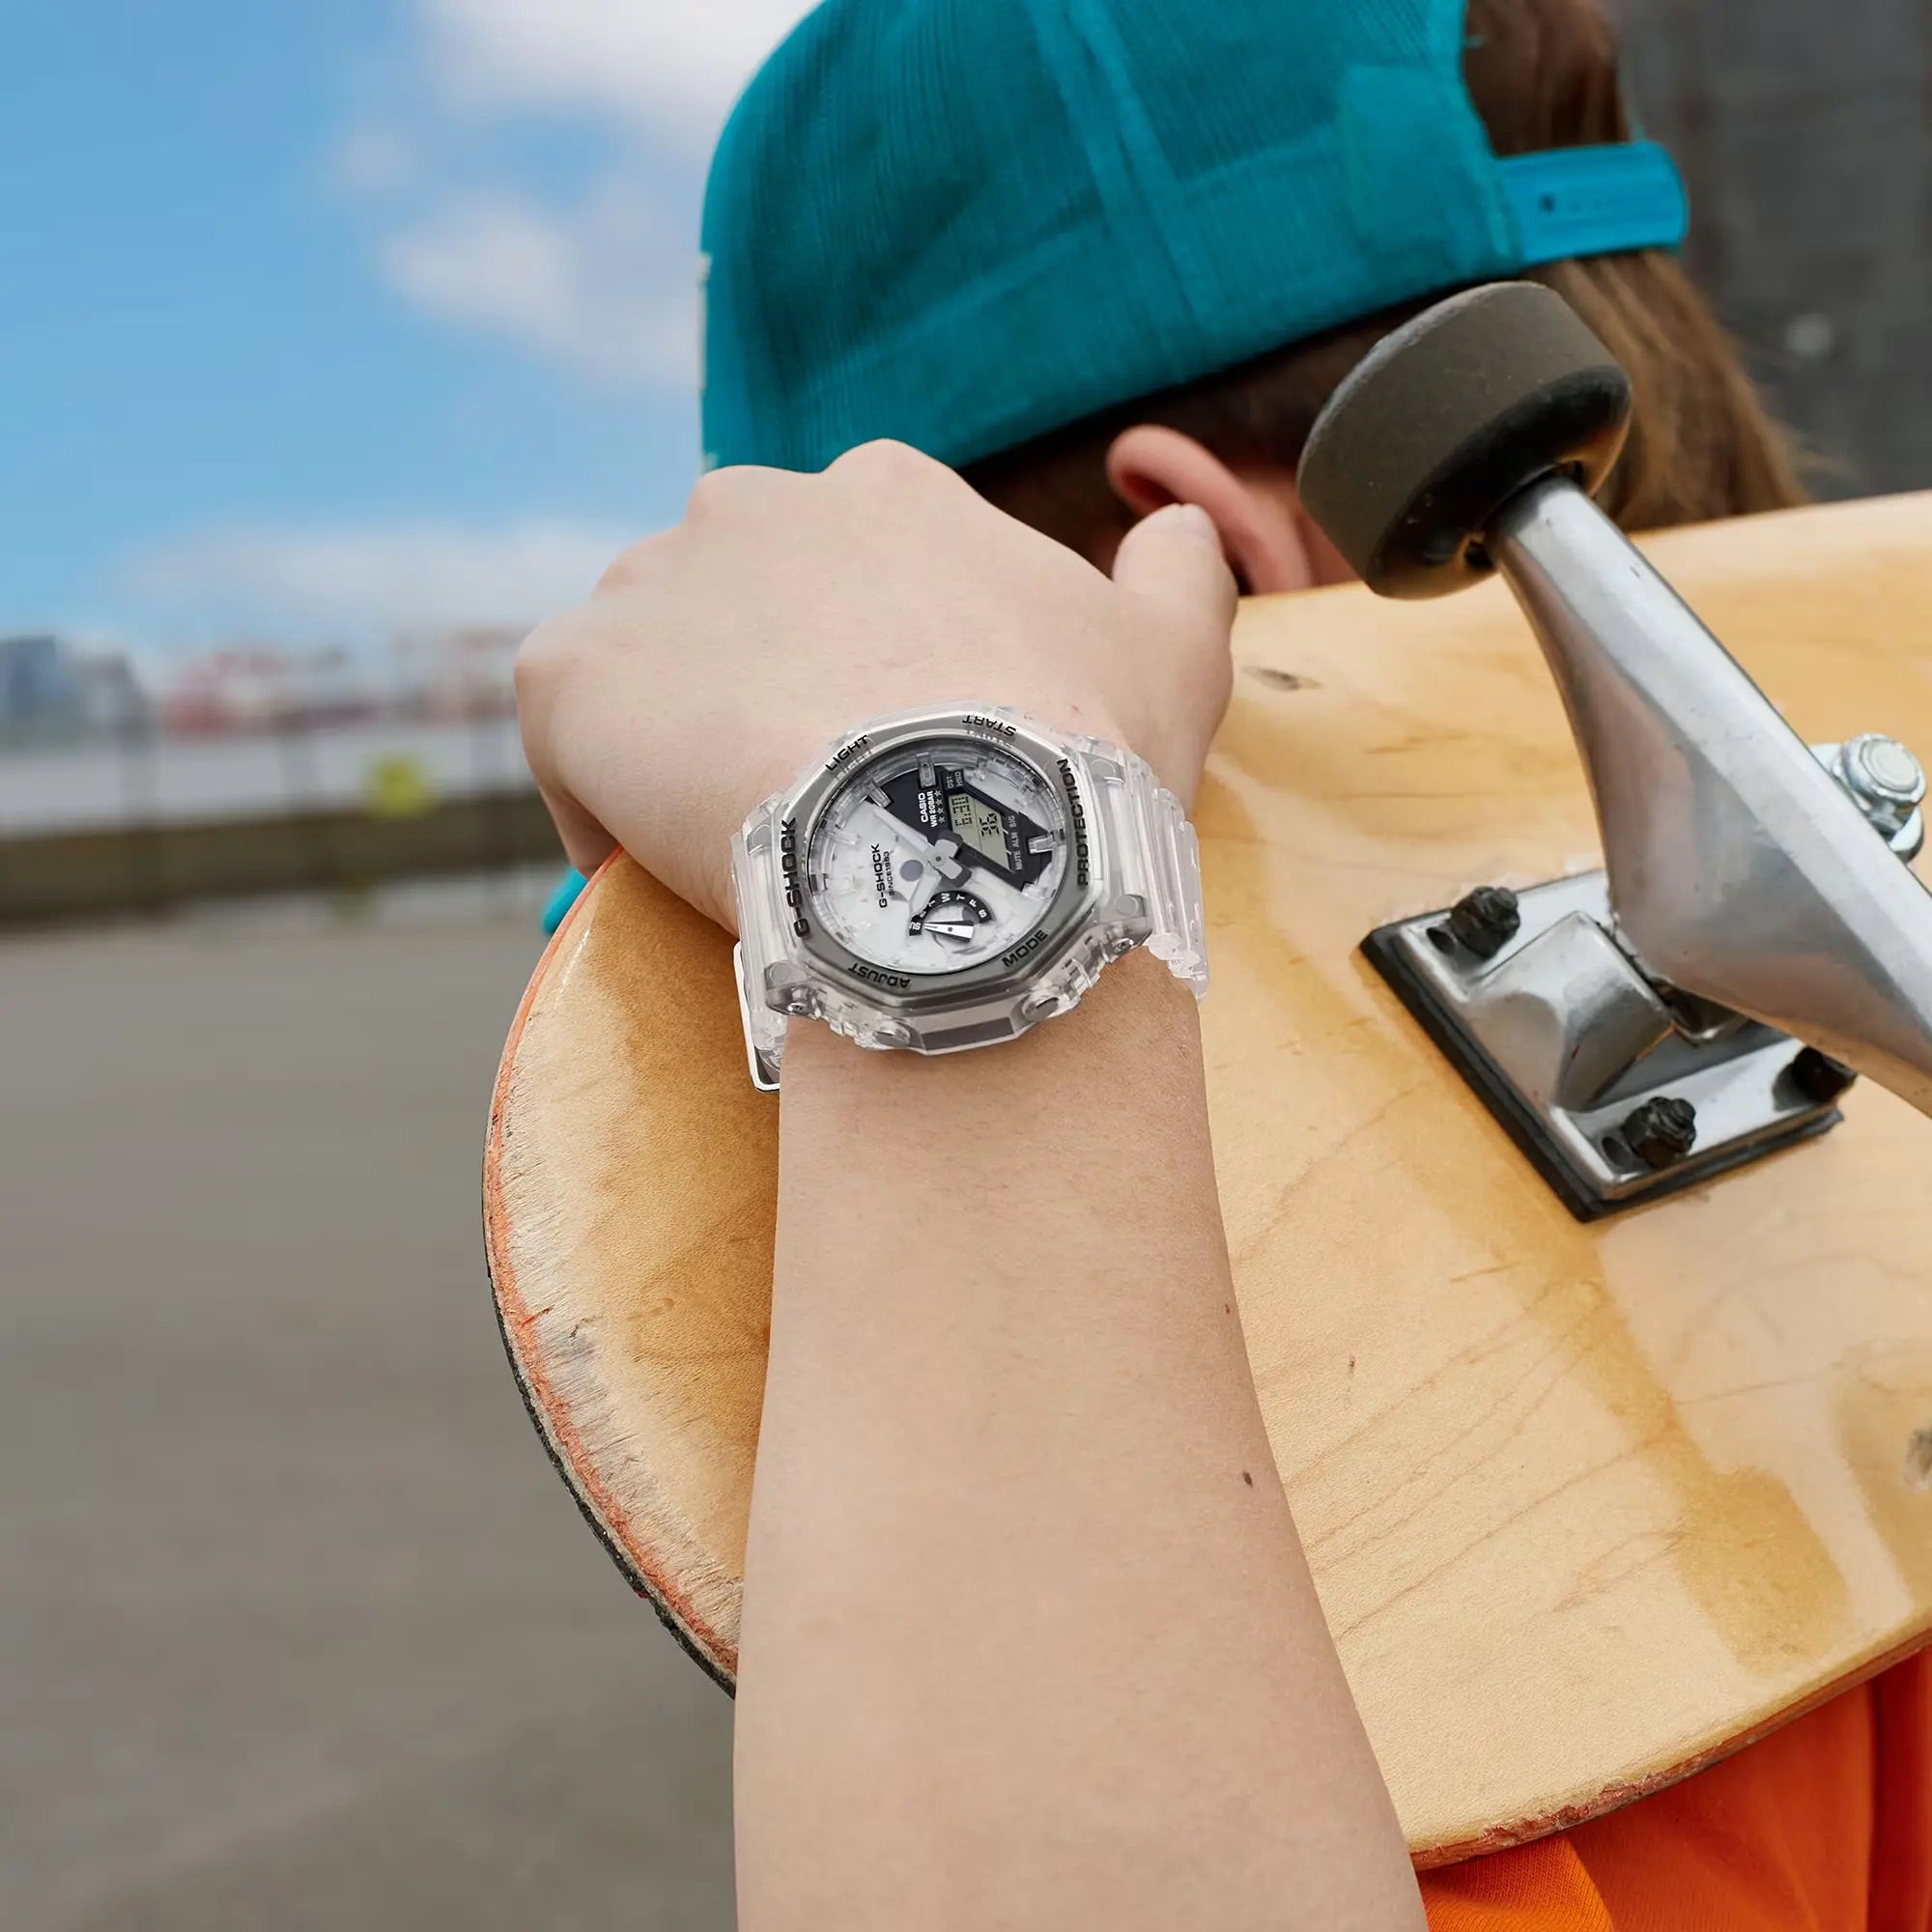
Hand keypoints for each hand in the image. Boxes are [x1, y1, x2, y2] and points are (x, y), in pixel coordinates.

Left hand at [516, 441, 1237, 931]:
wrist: (962, 847)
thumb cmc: (1074, 758)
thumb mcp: (1172, 650)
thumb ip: (1178, 569)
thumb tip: (1179, 523)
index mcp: (884, 495)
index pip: (844, 574)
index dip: (856, 674)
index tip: (877, 757)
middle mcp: (754, 506)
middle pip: (733, 608)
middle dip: (758, 695)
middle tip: (807, 811)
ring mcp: (650, 584)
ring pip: (646, 668)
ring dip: (674, 744)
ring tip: (731, 853)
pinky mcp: (568, 673)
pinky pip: (564, 737)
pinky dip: (594, 805)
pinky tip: (647, 875)